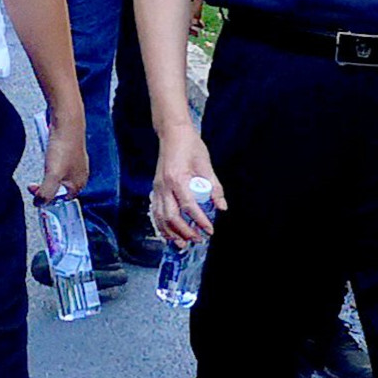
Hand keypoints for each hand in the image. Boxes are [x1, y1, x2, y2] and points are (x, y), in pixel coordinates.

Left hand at [30, 113, 86, 203]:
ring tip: (42, 168)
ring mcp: (78, 163)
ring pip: (60, 176)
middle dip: (46, 187)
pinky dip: (53, 165)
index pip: (61, 200)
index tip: (33, 189)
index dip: (46, 198)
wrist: (67, 123)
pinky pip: (61, 164)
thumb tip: (38, 204)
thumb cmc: (62, 149)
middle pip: (60, 189)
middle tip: (33, 183)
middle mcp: (81, 176)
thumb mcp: (52, 176)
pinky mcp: (73, 152)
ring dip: (49, 175)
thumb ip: (45, 193)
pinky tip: (48, 157)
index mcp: (79, 185)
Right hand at [150, 129, 218, 246]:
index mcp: (177, 179)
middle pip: (172, 216)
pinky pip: (155, 212)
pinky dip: (161, 225)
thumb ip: (214, 187)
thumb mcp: (206, 165)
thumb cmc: (190, 146)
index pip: (188, 206)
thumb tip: (221, 207)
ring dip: (171, 232)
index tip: (209, 230)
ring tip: (183, 243)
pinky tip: (169, 233)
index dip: (200, 220)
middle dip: (185, 231)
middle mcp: (164, 186)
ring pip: (161, 217)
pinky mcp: (155, 188)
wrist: (172, 134)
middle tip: (198, 239)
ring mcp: (158, 188)